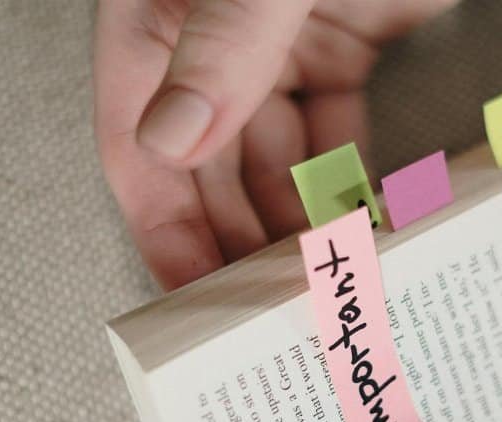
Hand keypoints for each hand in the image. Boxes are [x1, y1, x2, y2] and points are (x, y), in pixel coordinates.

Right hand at [94, 0, 456, 290]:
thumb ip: (222, 40)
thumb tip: (170, 136)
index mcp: (156, 17)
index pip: (137, 146)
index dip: (163, 230)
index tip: (191, 306)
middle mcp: (207, 39)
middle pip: (208, 170)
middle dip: (238, 242)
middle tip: (274, 313)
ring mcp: (276, 41)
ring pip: (274, 160)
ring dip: (296, 221)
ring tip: (324, 284)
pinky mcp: (342, 40)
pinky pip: (334, 131)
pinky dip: (348, 178)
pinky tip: (363, 224)